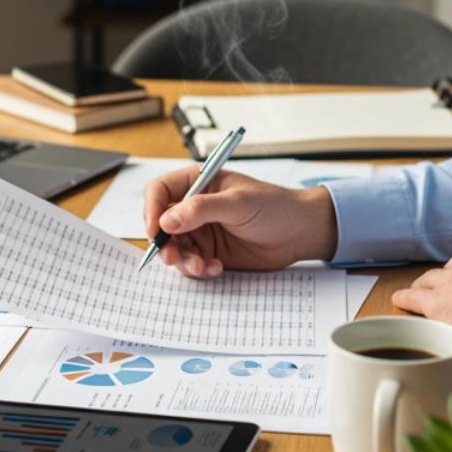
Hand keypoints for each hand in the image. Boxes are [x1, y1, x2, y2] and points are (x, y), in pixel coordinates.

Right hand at [143, 167, 337, 277]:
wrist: (299, 233)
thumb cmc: (275, 207)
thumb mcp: (238, 203)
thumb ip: (202, 209)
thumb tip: (167, 219)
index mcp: (199, 182)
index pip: (160, 191)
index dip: (152, 210)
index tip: (155, 231)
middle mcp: (195, 206)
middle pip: (161, 224)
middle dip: (165, 243)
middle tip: (174, 257)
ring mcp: (202, 230)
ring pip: (175, 247)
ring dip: (183, 260)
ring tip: (202, 266)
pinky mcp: (211, 251)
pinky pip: (191, 263)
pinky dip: (198, 269)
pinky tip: (216, 268)